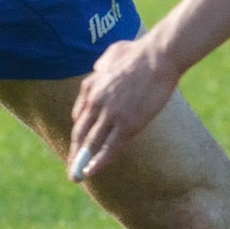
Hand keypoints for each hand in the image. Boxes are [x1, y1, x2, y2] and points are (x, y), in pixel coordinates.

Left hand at [68, 35, 182, 181]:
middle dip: (75, 152)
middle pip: (80, 133)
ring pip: (92, 144)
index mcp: (90, 86)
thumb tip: (98, 68)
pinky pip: (109, 148)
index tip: (80, 143)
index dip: (79, 132)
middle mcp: (96, 103)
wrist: (157, 56)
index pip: (79, 116)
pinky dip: (99, 162)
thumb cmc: (139, 52)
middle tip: (71, 167)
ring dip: (82, 162)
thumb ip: (102, 64)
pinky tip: (91, 172)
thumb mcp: (112, 54)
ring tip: (77, 176)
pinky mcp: (127, 124)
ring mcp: (110, 115)